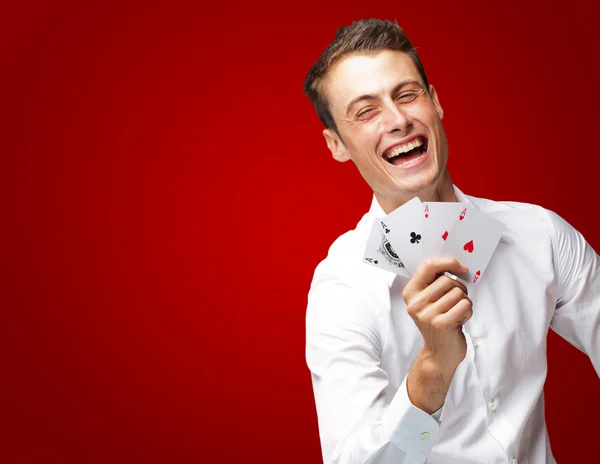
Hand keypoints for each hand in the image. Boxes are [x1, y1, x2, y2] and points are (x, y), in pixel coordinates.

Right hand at [402, 257, 472, 371]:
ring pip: (458, 292)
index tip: (461, 268)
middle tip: (455, 302)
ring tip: (456, 313)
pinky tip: (460, 320)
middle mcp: (416, 303)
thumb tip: (455, 264)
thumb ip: (435, 283)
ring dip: (464, 302)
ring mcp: (427, 314)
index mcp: (411, 293)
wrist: (439, 354)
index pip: (428, 266)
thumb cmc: (438, 323)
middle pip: (448, 280)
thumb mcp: (429, 301)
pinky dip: (468, 311)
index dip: (448, 262)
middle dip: (459, 289)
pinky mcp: (441, 324)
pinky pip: (465, 305)